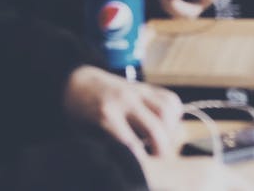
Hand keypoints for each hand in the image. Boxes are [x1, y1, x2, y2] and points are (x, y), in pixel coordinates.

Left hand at [62, 66, 183, 166]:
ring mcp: (138, 90)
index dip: (140, 160)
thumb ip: (108, 145)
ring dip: (170, 130)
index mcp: (106, 114)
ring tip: (163, 141)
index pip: (130, 142)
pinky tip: (165, 125)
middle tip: (160, 160)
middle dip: (162, 149)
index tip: (142, 170)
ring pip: (167, 109)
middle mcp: (125, 100)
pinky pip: (170, 99)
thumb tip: (129, 162)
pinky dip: (174, 114)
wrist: (80, 83)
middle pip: (155, 127)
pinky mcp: (146, 87)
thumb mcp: (86, 133)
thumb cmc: (81, 114)